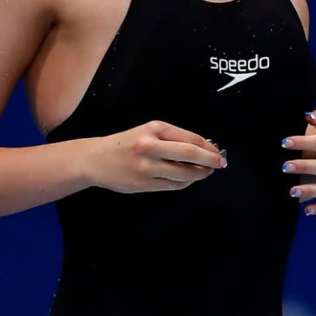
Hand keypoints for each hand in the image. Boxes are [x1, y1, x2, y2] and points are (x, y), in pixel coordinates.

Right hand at [86, 121, 226, 192]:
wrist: (95, 160)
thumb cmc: (125, 144)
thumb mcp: (148, 132)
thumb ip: (173, 138)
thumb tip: (204, 148)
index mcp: (154, 129)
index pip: (190, 138)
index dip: (208, 147)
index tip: (218, 151)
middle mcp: (150, 146)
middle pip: (190, 154)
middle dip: (210, 160)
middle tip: (220, 163)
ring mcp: (146, 167)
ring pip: (183, 174)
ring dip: (199, 174)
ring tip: (205, 172)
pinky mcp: (143, 184)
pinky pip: (172, 186)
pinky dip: (185, 183)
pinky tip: (188, 180)